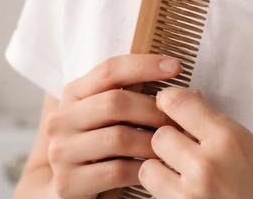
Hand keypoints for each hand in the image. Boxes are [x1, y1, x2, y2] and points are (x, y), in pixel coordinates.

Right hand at [44, 54, 182, 198]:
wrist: (68, 188)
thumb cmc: (100, 147)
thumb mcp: (110, 117)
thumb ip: (138, 99)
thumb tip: (191, 94)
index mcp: (74, 94)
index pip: (110, 70)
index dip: (145, 65)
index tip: (177, 67)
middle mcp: (61, 119)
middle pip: (115, 103)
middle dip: (153, 109)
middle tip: (179, 119)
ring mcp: (61, 151)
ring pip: (117, 138)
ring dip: (152, 142)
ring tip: (173, 146)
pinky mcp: (67, 182)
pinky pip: (115, 171)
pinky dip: (142, 168)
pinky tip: (156, 168)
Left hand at [140, 88, 252, 198]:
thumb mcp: (251, 145)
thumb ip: (216, 126)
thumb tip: (189, 102)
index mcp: (227, 138)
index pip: (178, 104)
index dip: (169, 100)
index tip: (169, 104)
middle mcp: (206, 165)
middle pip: (159, 136)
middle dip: (168, 139)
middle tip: (180, 145)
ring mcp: (191, 195)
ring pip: (148, 169)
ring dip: (159, 169)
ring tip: (177, 173)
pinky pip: (155, 196)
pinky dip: (164, 192)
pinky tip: (182, 191)